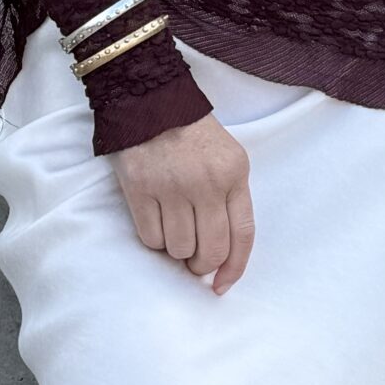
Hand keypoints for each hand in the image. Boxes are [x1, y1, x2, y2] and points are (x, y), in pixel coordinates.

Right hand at [109, 112, 255, 293]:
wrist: (150, 99)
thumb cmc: (191, 132)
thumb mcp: (227, 157)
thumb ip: (231, 198)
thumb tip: (221, 254)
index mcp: (235, 173)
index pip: (243, 234)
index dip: (235, 267)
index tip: (221, 285)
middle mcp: (207, 182)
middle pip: (212, 249)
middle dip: (202, 265)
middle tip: (193, 261)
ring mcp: (172, 186)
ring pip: (179, 249)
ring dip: (176, 250)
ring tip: (172, 229)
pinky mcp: (140, 188)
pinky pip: (151, 238)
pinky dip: (154, 239)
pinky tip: (155, 221)